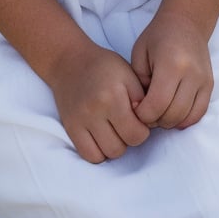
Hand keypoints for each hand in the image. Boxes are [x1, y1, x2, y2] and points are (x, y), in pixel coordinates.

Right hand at [48, 41, 150, 163]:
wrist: (70, 62)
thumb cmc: (105, 67)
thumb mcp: (129, 74)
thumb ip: (142, 98)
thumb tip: (148, 123)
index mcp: (114, 95)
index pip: (137, 134)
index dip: (143, 130)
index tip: (139, 119)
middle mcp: (95, 110)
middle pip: (121, 148)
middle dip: (128, 138)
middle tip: (126, 124)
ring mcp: (81, 120)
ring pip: (106, 154)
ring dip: (114, 146)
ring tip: (113, 129)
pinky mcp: (70, 128)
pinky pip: (89, 155)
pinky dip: (98, 152)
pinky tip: (101, 137)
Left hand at [130, 12, 212, 129]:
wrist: (186, 22)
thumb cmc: (158, 37)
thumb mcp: (139, 54)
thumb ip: (138, 83)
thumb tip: (140, 109)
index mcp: (171, 64)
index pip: (157, 104)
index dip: (143, 114)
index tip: (135, 108)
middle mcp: (191, 74)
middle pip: (172, 115)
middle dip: (155, 120)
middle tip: (145, 112)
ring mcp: (203, 81)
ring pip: (186, 118)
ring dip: (169, 121)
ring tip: (158, 111)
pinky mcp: (210, 85)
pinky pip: (199, 114)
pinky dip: (184, 119)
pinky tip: (173, 112)